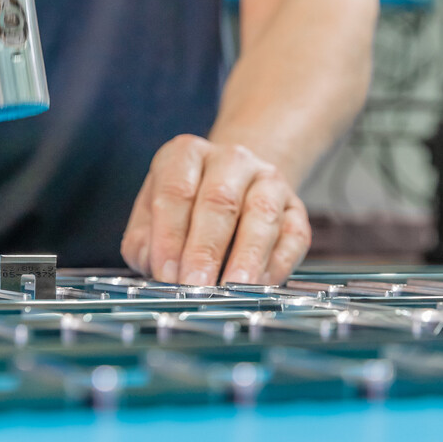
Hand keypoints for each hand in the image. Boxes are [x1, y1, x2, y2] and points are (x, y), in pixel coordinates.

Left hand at [122, 134, 311, 285]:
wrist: (235, 188)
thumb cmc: (184, 210)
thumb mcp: (151, 217)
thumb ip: (146, 243)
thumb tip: (158, 270)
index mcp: (186, 154)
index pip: (176, 191)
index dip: (169, 236)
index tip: (166, 273)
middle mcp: (231, 159)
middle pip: (219, 201)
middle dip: (205, 250)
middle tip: (196, 286)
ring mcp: (269, 180)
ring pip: (261, 214)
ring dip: (246, 256)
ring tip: (231, 288)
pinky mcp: (296, 209)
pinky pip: (292, 237)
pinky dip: (276, 265)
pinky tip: (258, 286)